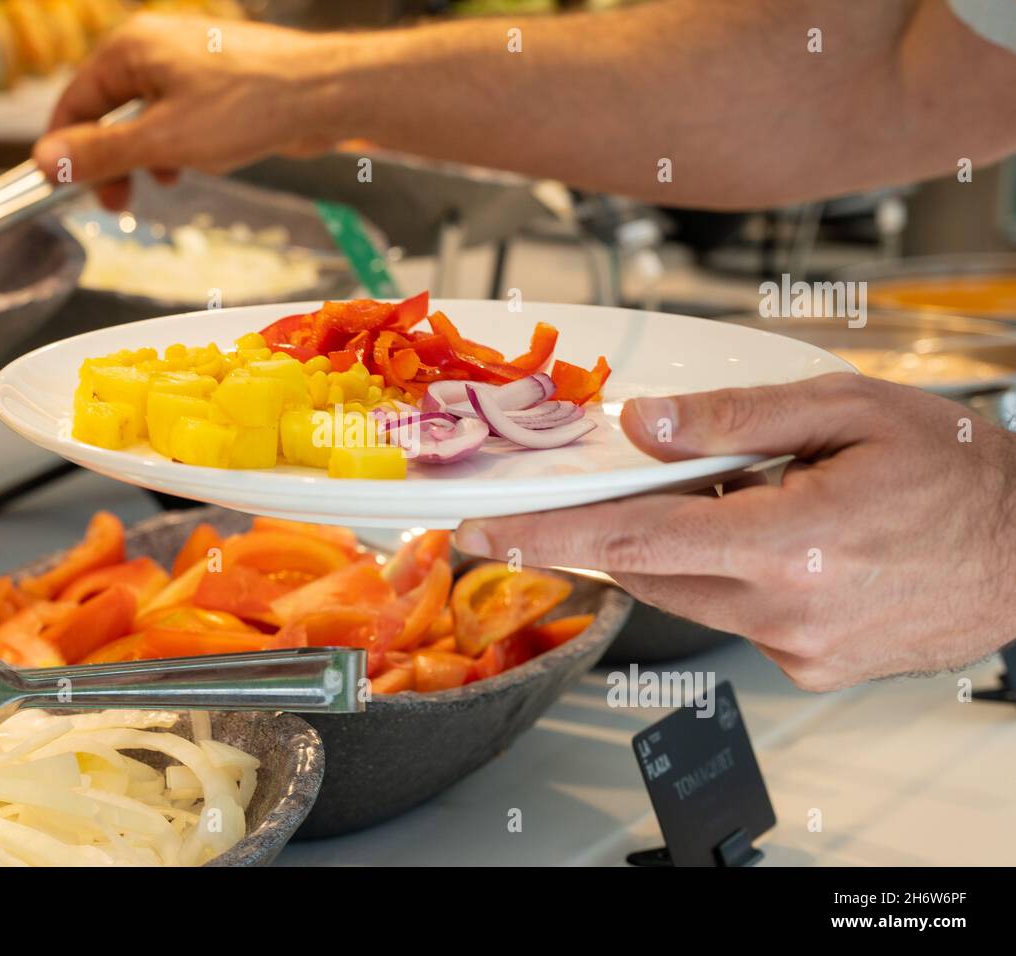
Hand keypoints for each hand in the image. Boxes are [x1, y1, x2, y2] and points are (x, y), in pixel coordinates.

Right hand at [33, 14, 346, 208]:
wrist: (323, 94)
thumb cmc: (248, 108)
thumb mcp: (163, 141)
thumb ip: (101, 153)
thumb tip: (46, 161)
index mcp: (131, 48)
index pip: (76, 100)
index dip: (66, 148)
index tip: (64, 189)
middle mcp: (156, 46)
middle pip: (110, 109)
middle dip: (113, 159)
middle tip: (119, 204)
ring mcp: (190, 61)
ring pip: (148, 116)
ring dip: (148, 155)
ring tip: (167, 181)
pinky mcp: (219, 79)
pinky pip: (181, 115)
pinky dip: (180, 143)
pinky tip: (201, 161)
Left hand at [455, 373, 1015, 690]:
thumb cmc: (959, 473)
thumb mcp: (847, 411)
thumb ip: (732, 422)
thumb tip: (641, 426)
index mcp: (789, 545)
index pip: (629, 540)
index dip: (543, 534)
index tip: (479, 532)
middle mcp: (785, 612)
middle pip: (646, 570)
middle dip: (607, 529)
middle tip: (595, 492)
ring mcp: (797, 650)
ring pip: (684, 595)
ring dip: (676, 547)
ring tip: (739, 499)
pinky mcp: (809, 667)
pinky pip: (732, 617)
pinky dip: (728, 575)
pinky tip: (779, 541)